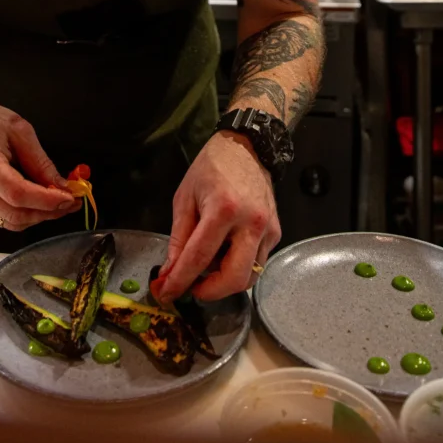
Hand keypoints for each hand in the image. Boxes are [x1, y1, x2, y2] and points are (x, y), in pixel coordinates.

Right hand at [0, 96, 78, 229]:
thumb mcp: (20, 130)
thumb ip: (40, 162)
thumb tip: (62, 187)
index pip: (17, 193)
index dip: (46, 201)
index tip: (70, 197)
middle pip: (15, 214)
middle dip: (48, 212)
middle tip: (72, 202)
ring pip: (10, 222)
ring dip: (39, 217)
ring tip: (60, 203)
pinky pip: (2, 219)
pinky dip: (25, 215)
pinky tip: (40, 203)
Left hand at [154, 134, 280, 302]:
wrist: (246, 148)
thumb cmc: (212, 167)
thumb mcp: (185, 197)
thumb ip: (178, 237)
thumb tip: (170, 271)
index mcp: (223, 210)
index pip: (199, 257)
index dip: (180, 280)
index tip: (166, 293)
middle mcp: (250, 223)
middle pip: (234, 278)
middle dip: (209, 292)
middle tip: (191, 287)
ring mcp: (268, 230)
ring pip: (249, 277)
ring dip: (224, 281)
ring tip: (206, 266)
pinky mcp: (276, 233)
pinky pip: (257, 263)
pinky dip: (237, 267)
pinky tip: (223, 253)